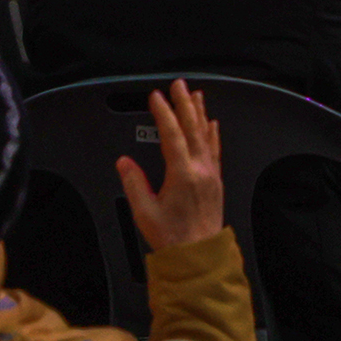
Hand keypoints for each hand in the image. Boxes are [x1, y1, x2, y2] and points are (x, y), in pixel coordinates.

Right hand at [114, 80, 225, 251]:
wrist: (199, 255)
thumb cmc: (173, 237)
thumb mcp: (144, 212)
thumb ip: (133, 184)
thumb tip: (124, 163)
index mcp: (183, 174)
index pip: (172, 135)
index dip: (164, 113)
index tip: (157, 98)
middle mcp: (201, 170)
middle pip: (193, 128)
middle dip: (184, 103)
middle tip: (179, 85)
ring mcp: (211, 174)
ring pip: (206, 135)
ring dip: (200, 113)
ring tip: (196, 95)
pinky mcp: (216, 180)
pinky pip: (215, 149)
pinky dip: (213, 133)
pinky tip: (212, 123)